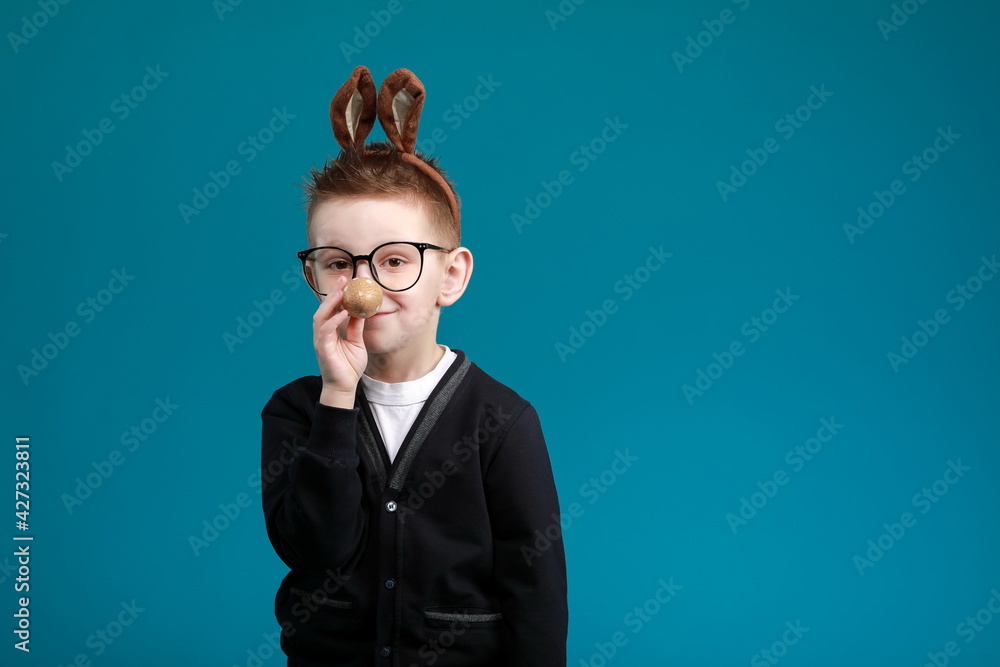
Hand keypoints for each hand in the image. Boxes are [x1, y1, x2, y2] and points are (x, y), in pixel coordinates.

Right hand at [313, 276, 366, 405]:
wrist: (345, 386)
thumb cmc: (349, 366)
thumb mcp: (357, 342)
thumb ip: (356, 327)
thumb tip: (362, 311)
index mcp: (330, 330)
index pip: (333, 308)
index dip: (339, 294)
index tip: (348, 281)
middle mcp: (323, 333)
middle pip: (325, 308)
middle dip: (334, 293)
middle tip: (344, 279)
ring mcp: (321, 340)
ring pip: (321, 316)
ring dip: (331, 303)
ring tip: (341, 291)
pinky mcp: (322, 349)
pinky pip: (325, 331)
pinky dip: (333, 321)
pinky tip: (342, 313)